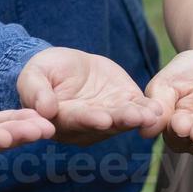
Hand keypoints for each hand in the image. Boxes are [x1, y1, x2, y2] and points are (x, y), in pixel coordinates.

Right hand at [18, 47, 163, 144]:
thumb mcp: (34, 76)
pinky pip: (139, 109)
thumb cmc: (44, 72)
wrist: (66, 66)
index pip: (76, 122)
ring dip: (138, 118)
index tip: (103, 119)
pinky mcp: (126, 104)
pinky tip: (158, 108)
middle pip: (105, 124)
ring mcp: (109, 117)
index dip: (90, 120)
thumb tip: (45, 110)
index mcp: (62, 120)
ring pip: (124, 120)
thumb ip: (37, 92)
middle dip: (120, 120)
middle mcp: (88, 126)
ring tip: (150, 114)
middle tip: (135, 118)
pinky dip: (148, 110)